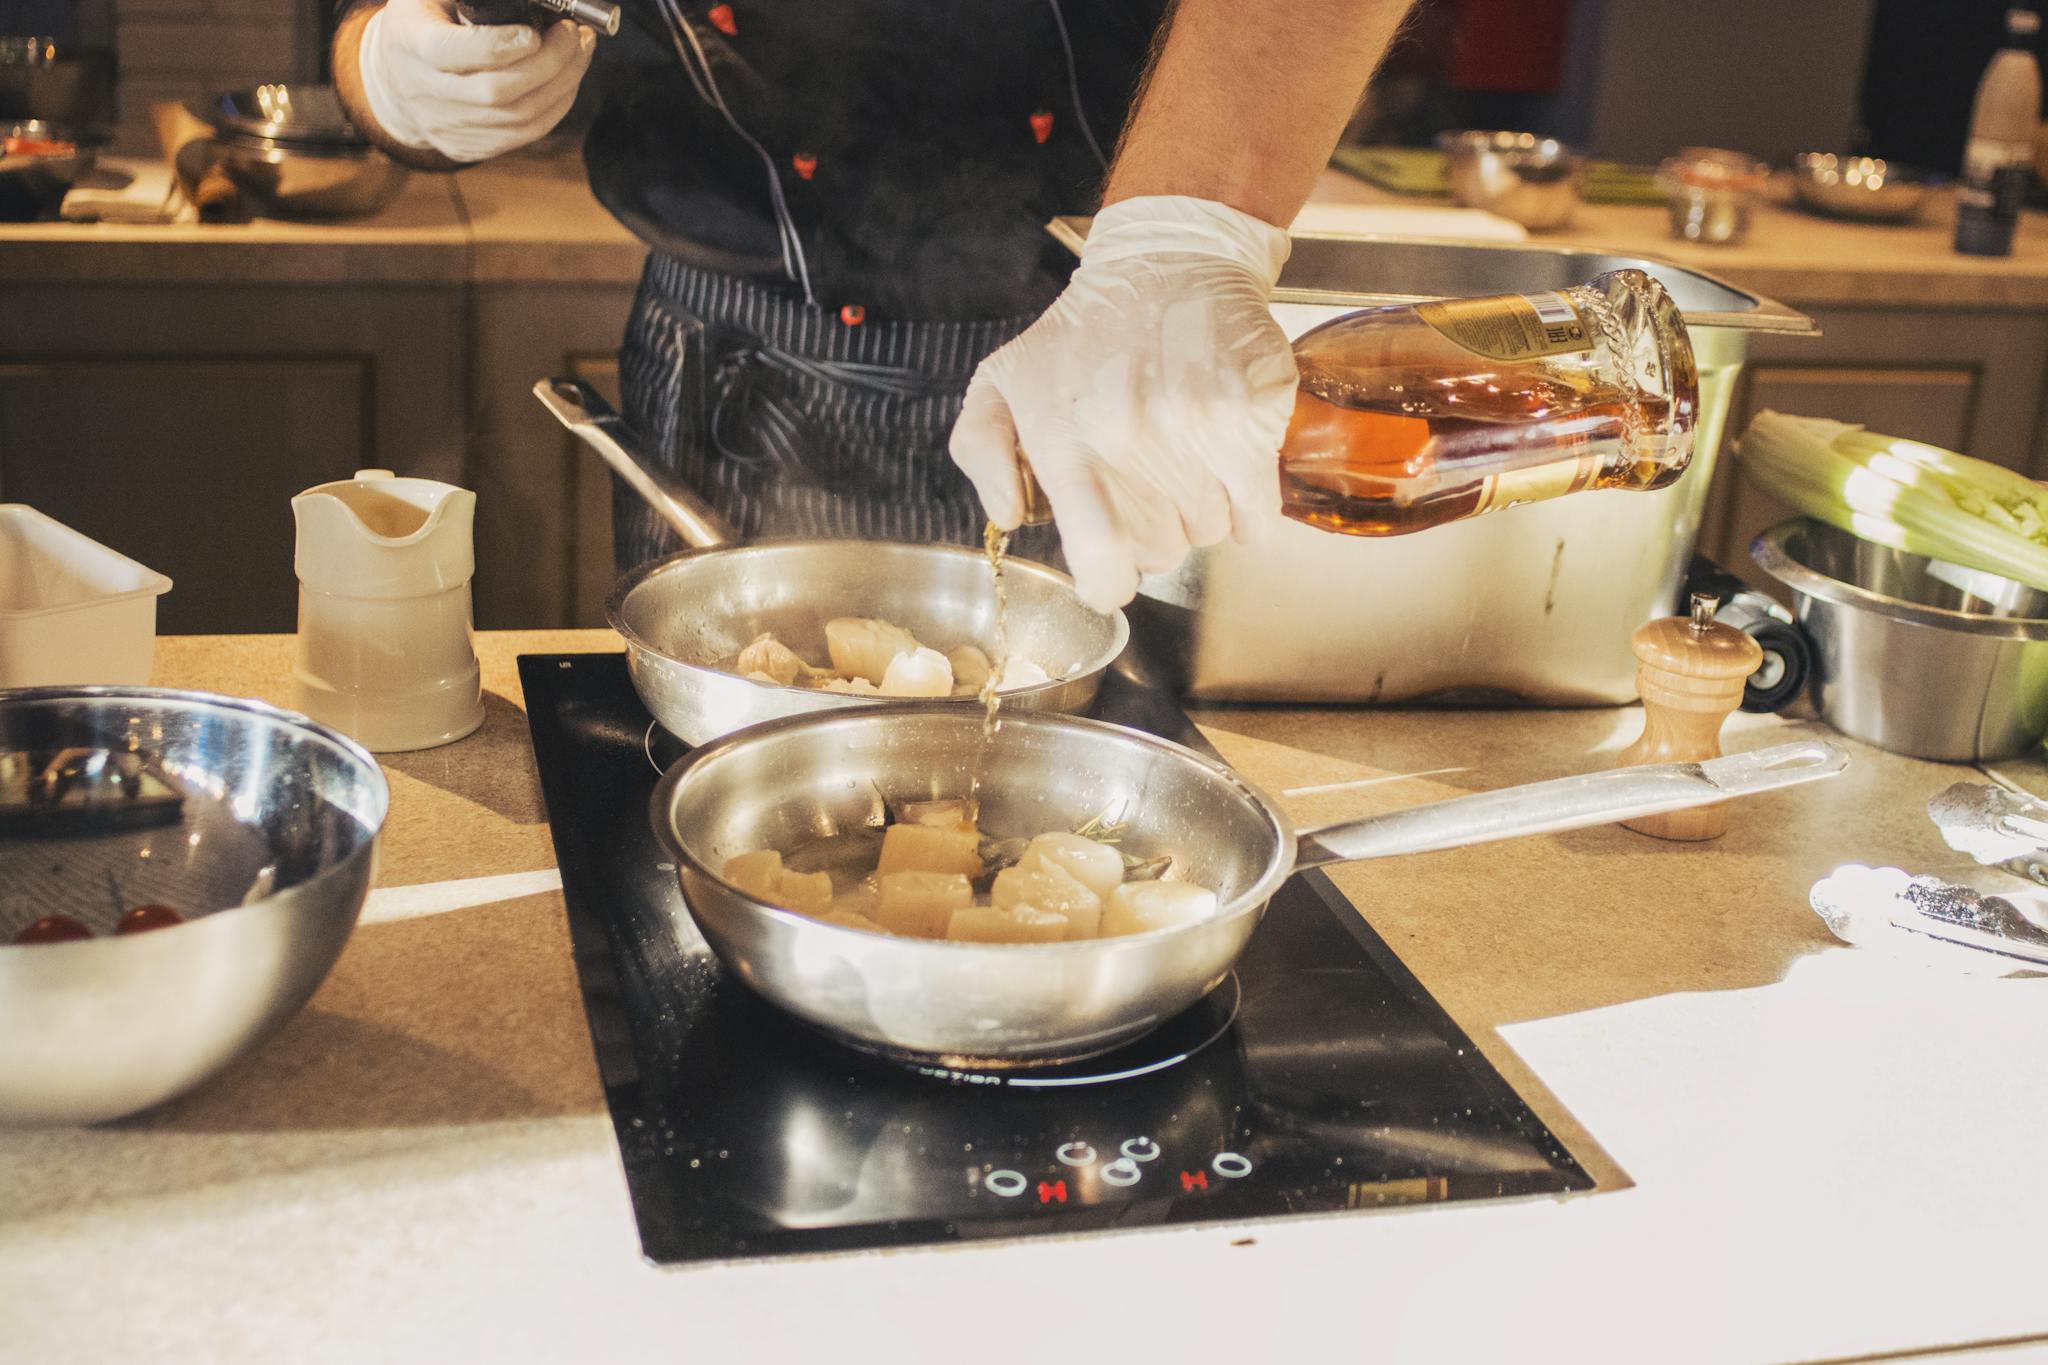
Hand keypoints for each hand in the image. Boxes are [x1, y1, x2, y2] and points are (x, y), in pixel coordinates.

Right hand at [358, 0, 594, 163]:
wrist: (395, 76)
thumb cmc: (423, 21)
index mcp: (411, 43)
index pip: (452, 52)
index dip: (501, 45)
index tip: (536, 31)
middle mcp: (425, 92)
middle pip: (497, 92)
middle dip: (549, 63)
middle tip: (574, 36)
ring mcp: (447, 126)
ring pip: (520, 118)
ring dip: (563, 84)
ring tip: (580, 51)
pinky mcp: (467, 147)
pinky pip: (525, 134)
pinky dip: (556, 106)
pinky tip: (568, 79)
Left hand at [948, 195, 1295, 612]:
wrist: (1169, 261)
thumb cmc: (1082, 334)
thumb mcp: (1002, 381)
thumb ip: (981, 453)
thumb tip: (1009, 516)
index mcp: (1064, 440)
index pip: (1099, 557)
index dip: (1108, 585)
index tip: (1111, 577)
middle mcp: (1130, 439)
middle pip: (1161, 551)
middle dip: (1155, 532)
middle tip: (1148, 483)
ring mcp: (1196, 428)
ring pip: (1211, 532)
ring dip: (1201, 511)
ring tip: (1183, 457)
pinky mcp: (1251, 416)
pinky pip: (1260, 510)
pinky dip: (1250, 506)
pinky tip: (1229, 468)